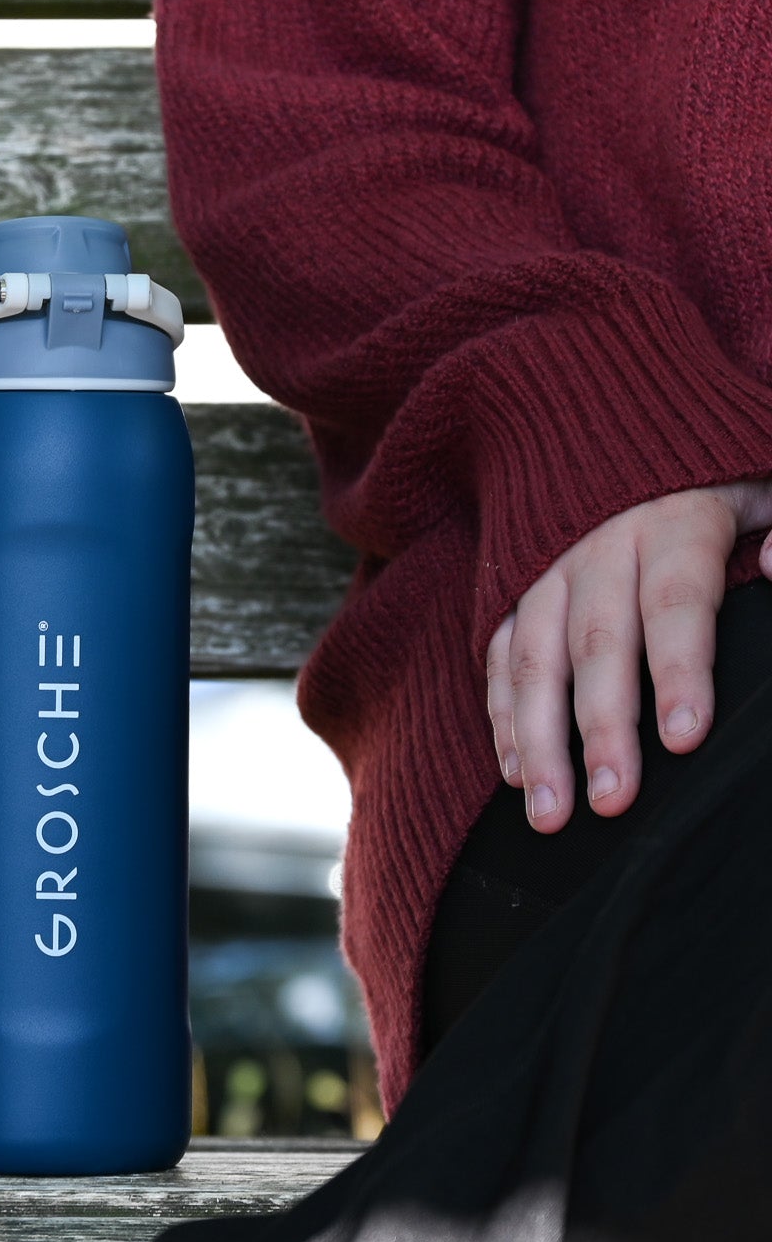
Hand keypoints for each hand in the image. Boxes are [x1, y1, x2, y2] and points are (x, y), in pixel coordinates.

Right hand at [487, 482, 771, 831]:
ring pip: (532, 660)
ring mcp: (546, 570)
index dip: (680, 670)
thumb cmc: (717, 479)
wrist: (612, 429)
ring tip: (551, 812)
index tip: (685, 739)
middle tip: (613, 801)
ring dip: (537, 740)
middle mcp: (598, 546)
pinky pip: (498, 657)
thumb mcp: (767, 486)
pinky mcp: (511, 590)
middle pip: (596, 644)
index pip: (675, 601)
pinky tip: (517, 775)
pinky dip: (503, 718)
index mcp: (673, 519)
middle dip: (601, 728)